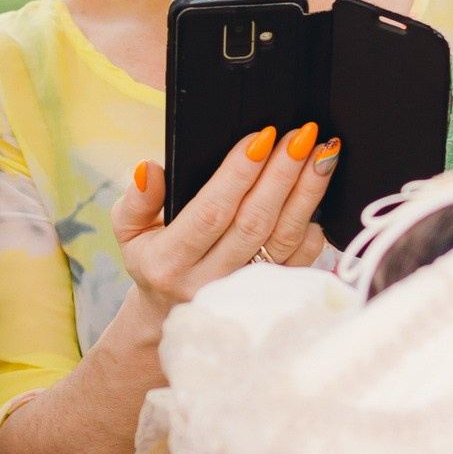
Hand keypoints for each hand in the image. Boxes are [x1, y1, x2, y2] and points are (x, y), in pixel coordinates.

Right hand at [112, 123, 338, 319]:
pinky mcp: (268, 298)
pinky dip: (313, 228)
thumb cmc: (153, 258)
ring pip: (283, 239)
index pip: (210, 212)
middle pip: (254, 222)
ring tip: (324, 153)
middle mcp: (208, 281)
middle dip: (282, 174)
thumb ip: (136, 200)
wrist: (169, 317)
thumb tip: (149, 168)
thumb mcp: (128, 230)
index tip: (262, 137)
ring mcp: (241, 293)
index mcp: (170, 261)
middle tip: (302, 136)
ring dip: (307, 193)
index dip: (238, 174)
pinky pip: (300, 262)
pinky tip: (321, 195)